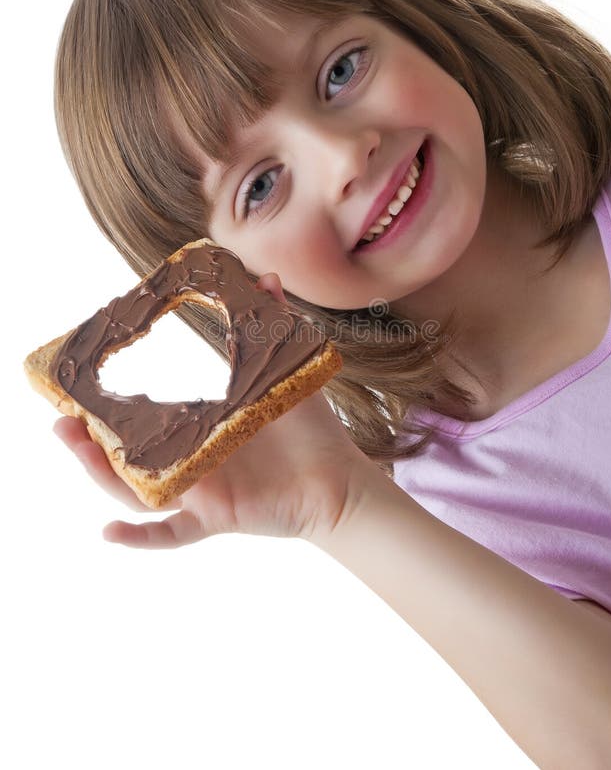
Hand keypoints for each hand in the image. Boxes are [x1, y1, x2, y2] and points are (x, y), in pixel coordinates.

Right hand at [53, 273, 376, 549]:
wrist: (341, 478)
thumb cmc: (310, 432)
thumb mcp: (284, 375)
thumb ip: (273, 326)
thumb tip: (267, 278)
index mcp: (197, 434)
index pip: (140, 424)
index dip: (106, 410)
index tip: (74, 389)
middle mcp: (191, 465)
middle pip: (125, 459)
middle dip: (88, 441)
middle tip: (61, 420)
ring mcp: (201, 494)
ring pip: (136, 492)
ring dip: (100, 474)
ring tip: (74, 447)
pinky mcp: (218, 518)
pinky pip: (172, 536)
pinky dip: (140, 540)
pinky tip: (107, 533)